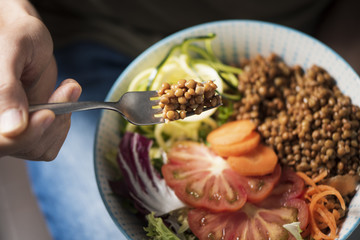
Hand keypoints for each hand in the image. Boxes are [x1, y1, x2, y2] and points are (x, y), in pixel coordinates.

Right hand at [0, 1, 81, 160]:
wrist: (29, 38)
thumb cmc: (18, 36)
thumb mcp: (11, 52)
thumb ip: (7, 89)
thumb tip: (12, 128)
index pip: (0, 142)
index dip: (23, 135)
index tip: (48, 114)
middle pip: (21, 146)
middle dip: (50, 121)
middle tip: (67, 90)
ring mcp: (12, 129)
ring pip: (38, 147)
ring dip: (61, 118)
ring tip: (67, 88)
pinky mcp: (29, 130)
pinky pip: (49, 144)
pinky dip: (63, 123)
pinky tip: (63, 99)